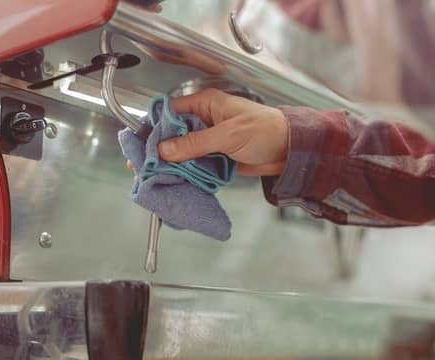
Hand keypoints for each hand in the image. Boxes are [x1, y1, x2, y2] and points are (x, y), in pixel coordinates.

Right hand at [158, 89, 288, 175]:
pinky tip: (176, 180)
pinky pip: (195, 164)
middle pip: (174, 134)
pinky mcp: (215, 157)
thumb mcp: (228, 135)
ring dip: (173, 163)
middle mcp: (204, 120)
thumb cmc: (266, 131)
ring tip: (156, 175)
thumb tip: (166, 149)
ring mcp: (209, 140)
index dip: (157, 127)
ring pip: (182, 152)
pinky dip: (187, 172)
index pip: (172, 112)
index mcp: (206, 105)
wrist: (289, 150)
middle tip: (146, 165)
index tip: (145, 143)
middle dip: (161, 149)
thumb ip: (196, 143)